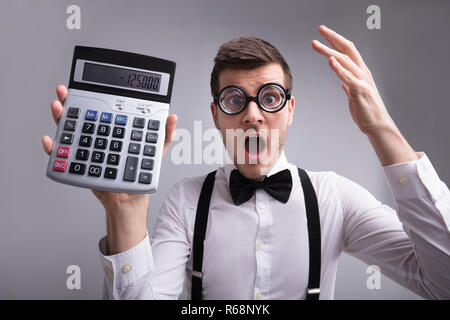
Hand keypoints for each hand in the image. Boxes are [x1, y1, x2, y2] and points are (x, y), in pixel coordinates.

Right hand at [41, 85, 177, 252]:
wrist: (130, 200)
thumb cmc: (140, 175)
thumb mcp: (156, 153)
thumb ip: (164, 135)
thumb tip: (172, 117)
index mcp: (113, 132)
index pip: (100, 111)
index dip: (90, 98)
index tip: (82, 88)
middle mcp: (98, 139)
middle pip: (81, 118)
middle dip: (70, 103)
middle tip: (64, 93)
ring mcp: (87, 152)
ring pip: (71, 133)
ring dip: (61, 120)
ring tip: (58, 109)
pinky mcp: (80, 167)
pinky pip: (64, 158)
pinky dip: (54, 149)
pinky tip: (52, 141)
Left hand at [312, 26, 418, 165]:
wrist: (376, 125)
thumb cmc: (366, 111)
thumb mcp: (355, 95)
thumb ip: (349, 86)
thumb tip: (343, 83)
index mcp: (360, 72)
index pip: (348, 50)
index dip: (336, 40)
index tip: (323, 33)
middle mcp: (362, 72)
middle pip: (347, 49)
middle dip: (333, 38)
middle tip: (320, 29)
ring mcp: (362, 80)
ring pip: (345, 60)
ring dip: (329, 51)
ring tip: (316, 44)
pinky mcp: (360, 90)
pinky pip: (348, 77)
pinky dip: (339, 68)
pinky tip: (330, 61)